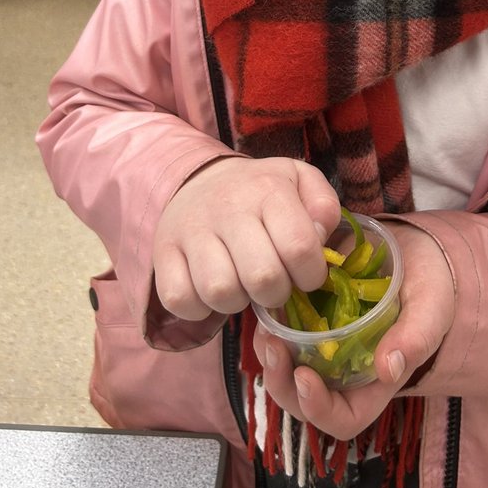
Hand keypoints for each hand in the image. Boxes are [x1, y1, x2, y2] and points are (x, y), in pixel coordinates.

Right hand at [153, 156, 340, 319]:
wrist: (201, 180)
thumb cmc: (260, 191)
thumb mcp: (300, 182)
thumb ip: (324, 207)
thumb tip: (321, 239)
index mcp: (268, 188)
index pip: (300, 247)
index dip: (312, 274)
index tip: (306, 273)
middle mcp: (229, 206)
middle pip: (262, 278)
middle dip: (277, 293)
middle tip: (274, 282)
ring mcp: (192, 229)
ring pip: (220, 292)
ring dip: (238, 301)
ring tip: (242, 283)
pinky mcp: (164, 251)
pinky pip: (180, 299)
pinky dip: (198, 308)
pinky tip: (210, 290)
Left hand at [253, 222, 454, 439]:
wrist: (414, 249)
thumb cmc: (430, 285)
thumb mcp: (431, 308)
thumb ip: (416, 337)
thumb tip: (389, 369)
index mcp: (375, 383)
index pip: (342, 419)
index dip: (319, 408)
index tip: (305, 377)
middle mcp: (344, 373)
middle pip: (303, 401)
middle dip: (282, 382)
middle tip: (272, 347)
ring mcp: (324, 347)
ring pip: (287, 370)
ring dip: (271, 356)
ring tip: (265, 327)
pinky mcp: (311, 319)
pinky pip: (284, 334)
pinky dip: (272, 325)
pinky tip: (268, 305)